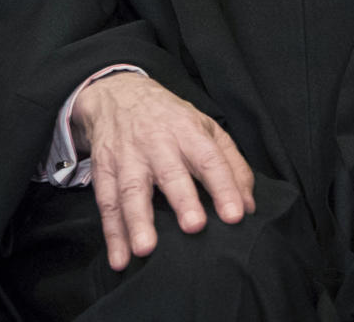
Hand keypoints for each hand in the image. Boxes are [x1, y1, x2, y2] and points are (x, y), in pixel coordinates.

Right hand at [71, 73, 254, 270]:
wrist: (118, 95)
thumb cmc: (170, 118)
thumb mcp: (205, 128)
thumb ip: (231, 164)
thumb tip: (249, 205)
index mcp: (188, 131)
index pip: (210, 158)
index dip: (224, 186)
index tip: (236, 215)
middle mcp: (157, 142)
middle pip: (171, 172)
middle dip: (182, 199)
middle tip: (194, 227)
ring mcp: (128, 156)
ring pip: (132, 188)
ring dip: (138, 220)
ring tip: (145, 250)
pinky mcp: (104, 169)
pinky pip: (107, 203)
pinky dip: (112, 234)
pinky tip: (119, 258)